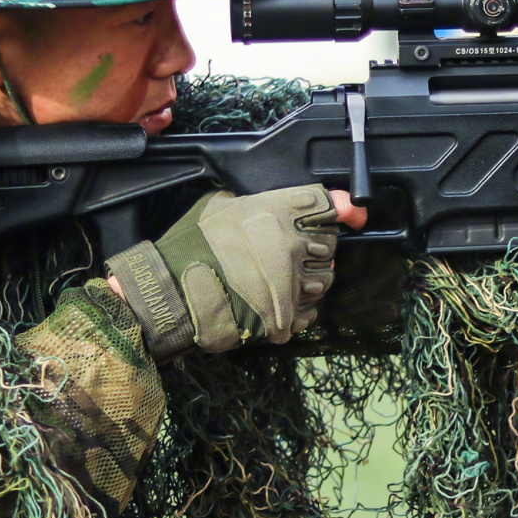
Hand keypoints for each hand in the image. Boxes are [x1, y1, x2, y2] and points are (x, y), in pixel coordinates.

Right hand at [105, 184, 365, 356]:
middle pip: (330, 245)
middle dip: (315, 249)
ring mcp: (291, 283)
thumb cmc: (192, 244)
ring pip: (325, 280)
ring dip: (309, 280)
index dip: (336, 211)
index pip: (329, 206)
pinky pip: (311, 312)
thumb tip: (296, 202)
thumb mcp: (224, 203)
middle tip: (287, 254)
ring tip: (279, 280)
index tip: (347, 216)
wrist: (171, 291)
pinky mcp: (286, 316)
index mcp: (279, 212)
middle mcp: (292, 244)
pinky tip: (278, 303)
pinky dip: (299, 309)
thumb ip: (264, 201)